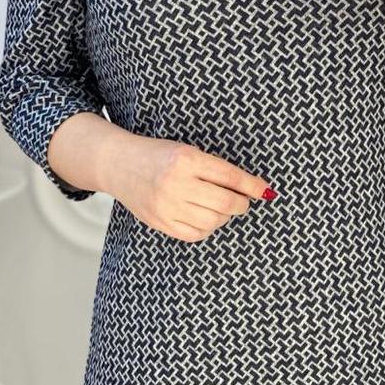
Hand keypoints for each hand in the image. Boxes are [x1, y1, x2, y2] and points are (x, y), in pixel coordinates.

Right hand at [102, 132, 275, 242]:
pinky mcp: (160, 223)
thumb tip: (252, 189)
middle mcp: (176, 183)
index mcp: (186, 159)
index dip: (252, 186)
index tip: (265, 191)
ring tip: (220, 207)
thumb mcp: (187, 151)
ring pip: (214, 221)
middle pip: (226, 203)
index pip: (230, 176)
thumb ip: (216, 169)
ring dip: (225, 216)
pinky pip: (196, 233)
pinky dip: (208, 227)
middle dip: (242, 204)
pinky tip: (205, 217)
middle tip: (242, 201)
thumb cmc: (158, 156)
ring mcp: (167, 206)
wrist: (119, 164)